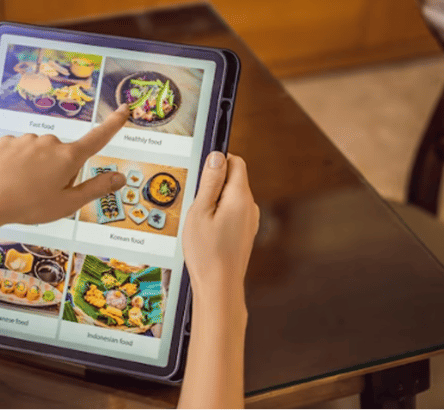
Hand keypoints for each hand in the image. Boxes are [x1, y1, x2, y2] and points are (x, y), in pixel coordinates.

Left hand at [0, 105, 128, 228]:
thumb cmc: (28, 205)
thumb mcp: (68, 204)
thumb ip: (96, 188)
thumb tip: (120, 178)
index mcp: (69, 157)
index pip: (98, 138)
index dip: (113, 124)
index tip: (123, 110)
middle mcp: (51, 142)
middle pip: (64, 155)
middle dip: (60, 170)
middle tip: (46, 193)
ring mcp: (28, 140)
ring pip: (41, 153)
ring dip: (38, 167)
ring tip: (25, 189)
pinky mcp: (9, 141)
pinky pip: (22, 152)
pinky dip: (19, 164)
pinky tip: (11, 179)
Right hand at [182, 152, 258, 301]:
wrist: (219, 287)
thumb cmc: (206, 251)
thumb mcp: (200, 211)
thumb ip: (210, 182)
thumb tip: (217, 156)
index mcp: (240, 197)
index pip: (235, 162)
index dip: (217, 161)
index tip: (199, 173)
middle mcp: (250, 206)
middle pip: (233, 179)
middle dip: (213, 183)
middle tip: (193, 200)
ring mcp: (250, 221)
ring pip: (231, 197)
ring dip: (214, 201)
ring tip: (197, 219)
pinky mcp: (245, 233)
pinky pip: (232, 213)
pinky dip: (218, 215)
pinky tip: (205, 231)